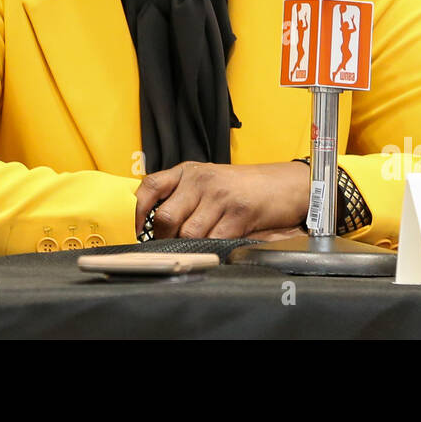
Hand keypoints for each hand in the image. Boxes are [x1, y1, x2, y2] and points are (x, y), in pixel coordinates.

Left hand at [134, 161, 311, 239]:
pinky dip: (209, 251)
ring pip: (188, 234)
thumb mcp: (208, 181)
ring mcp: (220, 196)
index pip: (151, 186)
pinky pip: (213, 240)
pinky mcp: (239, 214)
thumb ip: (182, 195)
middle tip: (169, 247)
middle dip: (163, 239)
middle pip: (166, 217)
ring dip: (187, 248)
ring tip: (194, 249)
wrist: (283, 184)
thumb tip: (154, 223)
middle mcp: (201, 180)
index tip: (137, 231)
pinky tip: (213, 249)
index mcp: (189, 171)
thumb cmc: (242, 187)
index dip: (137, 211)